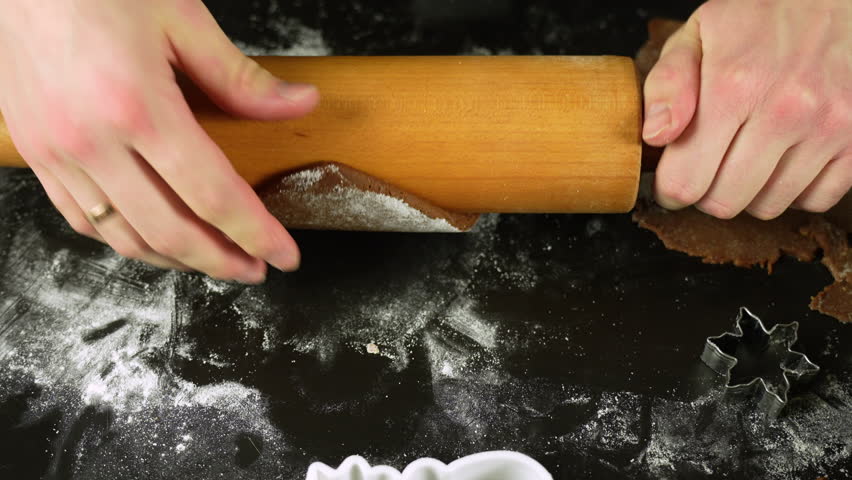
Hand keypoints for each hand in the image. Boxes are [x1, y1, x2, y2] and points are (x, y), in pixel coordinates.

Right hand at [0, 0, 317, 282]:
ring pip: (123, 236)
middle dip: (221, 261)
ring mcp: (56, 151)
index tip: (285, 255)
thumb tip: (298, 105)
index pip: (214, 196)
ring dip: (175, 260)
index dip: (257, 234)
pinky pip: (82, 218)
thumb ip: (239, 77)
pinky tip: (154, 239)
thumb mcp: (180, 18)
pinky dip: (125, 239)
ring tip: (212, 260)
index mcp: (138, 107)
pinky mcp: (35, 151)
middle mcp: (92, 140)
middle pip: (171, 231)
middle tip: (254, 268)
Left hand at [642, 0, 851, 218]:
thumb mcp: (698, 35)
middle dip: (706, 192)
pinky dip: (793, 190)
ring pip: (768, 207)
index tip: (673, 178)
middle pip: (724, 203)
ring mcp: (828, 126)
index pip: (686, 183)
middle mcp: (785, 110)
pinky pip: (816, 200)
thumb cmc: (758, 18)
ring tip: (746, 155)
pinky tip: (781, 159)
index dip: (670, 189)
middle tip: (708, 165)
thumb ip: (667, 85)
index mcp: (734, 85)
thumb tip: (655, 136)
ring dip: (750, 192)